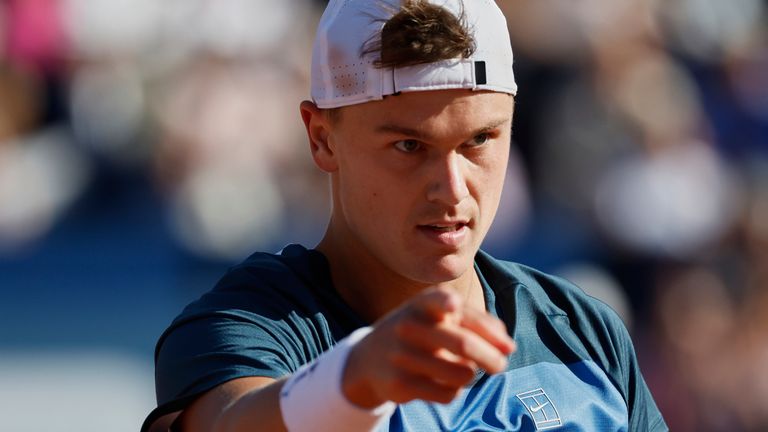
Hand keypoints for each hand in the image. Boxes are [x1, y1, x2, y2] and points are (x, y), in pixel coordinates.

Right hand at [341, 287, 515, 407]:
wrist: (371, 357)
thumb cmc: (421, 330)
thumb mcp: (440, 317)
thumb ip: (478, 323)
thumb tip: (508, 346)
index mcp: (423, 304)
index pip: (436, 300)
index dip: (446, 303)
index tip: (454, 306)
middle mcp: (409, 326)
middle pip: (462, 344)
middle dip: (491, 357)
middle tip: (501, 365)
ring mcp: (402, 356)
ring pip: (461, 373)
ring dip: (471, 374)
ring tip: (463, 370)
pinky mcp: (401, 384)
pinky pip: (448, 393)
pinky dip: (455, 390)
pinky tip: (443, 382)